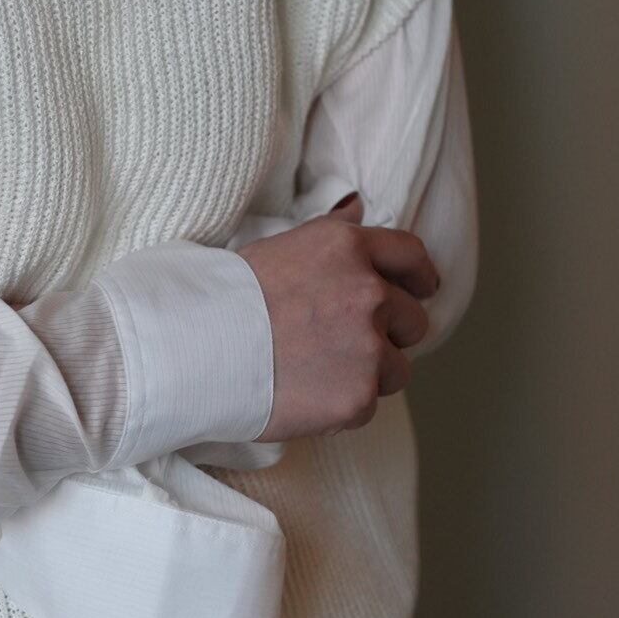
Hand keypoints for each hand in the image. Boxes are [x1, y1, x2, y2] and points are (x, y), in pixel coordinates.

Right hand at [235, 195, 439, 440]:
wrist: (195, 349)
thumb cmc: (225, 298)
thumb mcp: (279, 246)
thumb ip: (329, 235)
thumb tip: (358, 210)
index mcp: (348, 248)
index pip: (411, 256)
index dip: (421, 277)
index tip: (423, 290)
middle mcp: (368, 292)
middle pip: (413, 319)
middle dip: (390, 333)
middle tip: (345, 346)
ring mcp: (368, 346)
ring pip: (397, 369)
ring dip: (368, 374)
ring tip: (317, 374)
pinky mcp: (359, 395)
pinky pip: (367, 406)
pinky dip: (342, 408)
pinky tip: (304, 396)